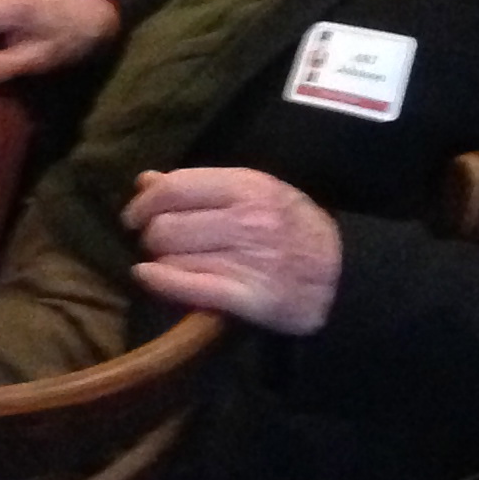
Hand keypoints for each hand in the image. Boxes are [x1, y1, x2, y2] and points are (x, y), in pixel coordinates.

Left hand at [121, 167, 341, 334]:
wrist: (344, 275)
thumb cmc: (294, 228)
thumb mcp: (256, 192)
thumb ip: (201, 185)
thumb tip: (146, 181)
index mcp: (248, 186)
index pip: (175, 188)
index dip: (144, 203)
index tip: (134, 215)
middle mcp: (247, 220)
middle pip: (166, 226)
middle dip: (151, 236)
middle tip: (156, 243)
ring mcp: (248, 260)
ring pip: (172, 257)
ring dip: (159, 260)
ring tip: (166, 262)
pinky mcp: (250, 298)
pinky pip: (188, 287)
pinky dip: (161, 282)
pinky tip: (151, 277)